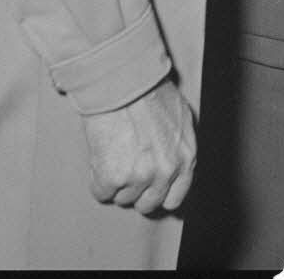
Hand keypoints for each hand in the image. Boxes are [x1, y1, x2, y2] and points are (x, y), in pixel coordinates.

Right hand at [81, 76, 196, 214]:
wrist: (123, 80)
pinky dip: (97, 179)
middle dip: (136, 189)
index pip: (174, 198)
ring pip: (123, 198)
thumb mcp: (179, 115)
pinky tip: (102, 155)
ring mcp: (140, 176)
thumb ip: (178, 143)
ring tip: (114, 153)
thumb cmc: (149, 88)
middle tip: (126, 168)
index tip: (148, 187)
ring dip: (116, 182)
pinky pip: (101, 193)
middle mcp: (166, 171)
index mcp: (185, 157)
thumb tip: (172, 155)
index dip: (158, 193)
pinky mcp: (114, 177)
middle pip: (148, 203)